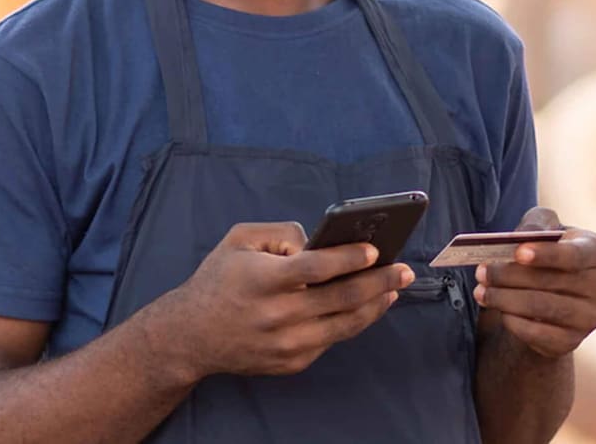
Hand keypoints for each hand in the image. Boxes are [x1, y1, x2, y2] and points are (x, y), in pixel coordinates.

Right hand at [156, 222, 412, 377]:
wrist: (192, 336)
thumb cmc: (219, 280)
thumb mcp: (238, 241)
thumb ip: (280, 232)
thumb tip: (319, 242)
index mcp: (263, 279)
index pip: (316, 268)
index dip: (349, 258)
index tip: (375, 250)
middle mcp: (278, 314)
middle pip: (342, 297)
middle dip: (379, 281)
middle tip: (403, 270)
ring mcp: (287, 343)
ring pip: (346, 324)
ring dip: (376, 304)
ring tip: (393, 289)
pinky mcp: (293, 362)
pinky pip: (332, 339)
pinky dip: (353, 321)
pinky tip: (366, 306)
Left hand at [473, 206, 595, 358]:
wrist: (546, 294)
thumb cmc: (543, 253)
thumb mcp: (541, 229)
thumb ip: (536, 223)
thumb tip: (524, 236)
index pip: (576, 254)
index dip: (547, 254)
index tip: (518, 253)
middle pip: (550, 281)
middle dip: (509, 276)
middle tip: (481, 272)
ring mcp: (591, 317)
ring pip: (540, 307)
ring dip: (504, 298)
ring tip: (481, 291)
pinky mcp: (572, 341)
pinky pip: (537, 333)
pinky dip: (512, 321)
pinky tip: (499, 310)